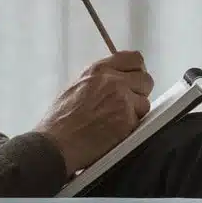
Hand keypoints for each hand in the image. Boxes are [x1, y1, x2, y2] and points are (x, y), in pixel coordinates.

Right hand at [36, 51, 152, 172]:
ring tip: (115, 120)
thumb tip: (118, 80)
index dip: (137, 70)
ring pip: (145, 102)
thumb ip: (100, 81)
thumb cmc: (59, 121)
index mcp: (98, 71)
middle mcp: (112, 81)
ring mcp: (122, 100)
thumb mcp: (76, 88)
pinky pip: (141, 120)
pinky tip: (114, 131)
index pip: (134, 59)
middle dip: (140, 92)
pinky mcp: (128, 119)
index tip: (135, 79)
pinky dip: (132, 127)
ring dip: (136, 112)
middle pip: (146, 79)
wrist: (55, 143)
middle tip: (127, 104)